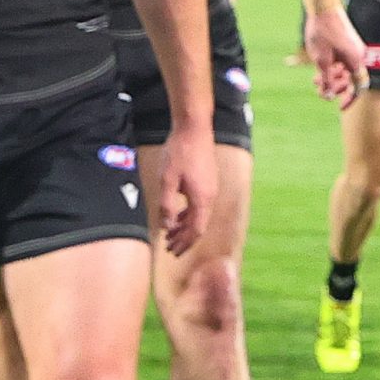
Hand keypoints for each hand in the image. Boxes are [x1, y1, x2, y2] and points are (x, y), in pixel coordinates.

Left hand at [153, 123, 217, 257]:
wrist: (194, 128)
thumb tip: (168, 226)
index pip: (196, 230)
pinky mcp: (208, 180)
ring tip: (172, 233)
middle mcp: (210, 196)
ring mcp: (211, 188)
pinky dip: (190, 214)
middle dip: (185, 238)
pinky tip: (179, 214)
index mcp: (202, 199)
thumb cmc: (180, 152)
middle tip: (170, 248)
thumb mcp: (167, 181)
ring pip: (200, 215)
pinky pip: (201, 205)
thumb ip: (167, 205)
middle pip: (200, 225)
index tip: (172, 251)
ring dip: (186, 226)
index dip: (184, 243)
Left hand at [301, 5, 366, 108]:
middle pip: (352, 80)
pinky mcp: (349, 43)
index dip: (350, 99)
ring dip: (332, 77)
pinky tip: (319, 67)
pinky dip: (334, 67)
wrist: (323, 6)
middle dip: (336, 87)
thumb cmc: (322, 32)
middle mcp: (359, 55)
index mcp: (356, 60)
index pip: (359, 87)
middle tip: (319, 89)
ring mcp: (355, 49)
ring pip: (346, 71)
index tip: (340, 108)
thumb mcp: (321, 60)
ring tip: (315, 79)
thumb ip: (326, 80)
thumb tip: (329, 96)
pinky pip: (344, 61)